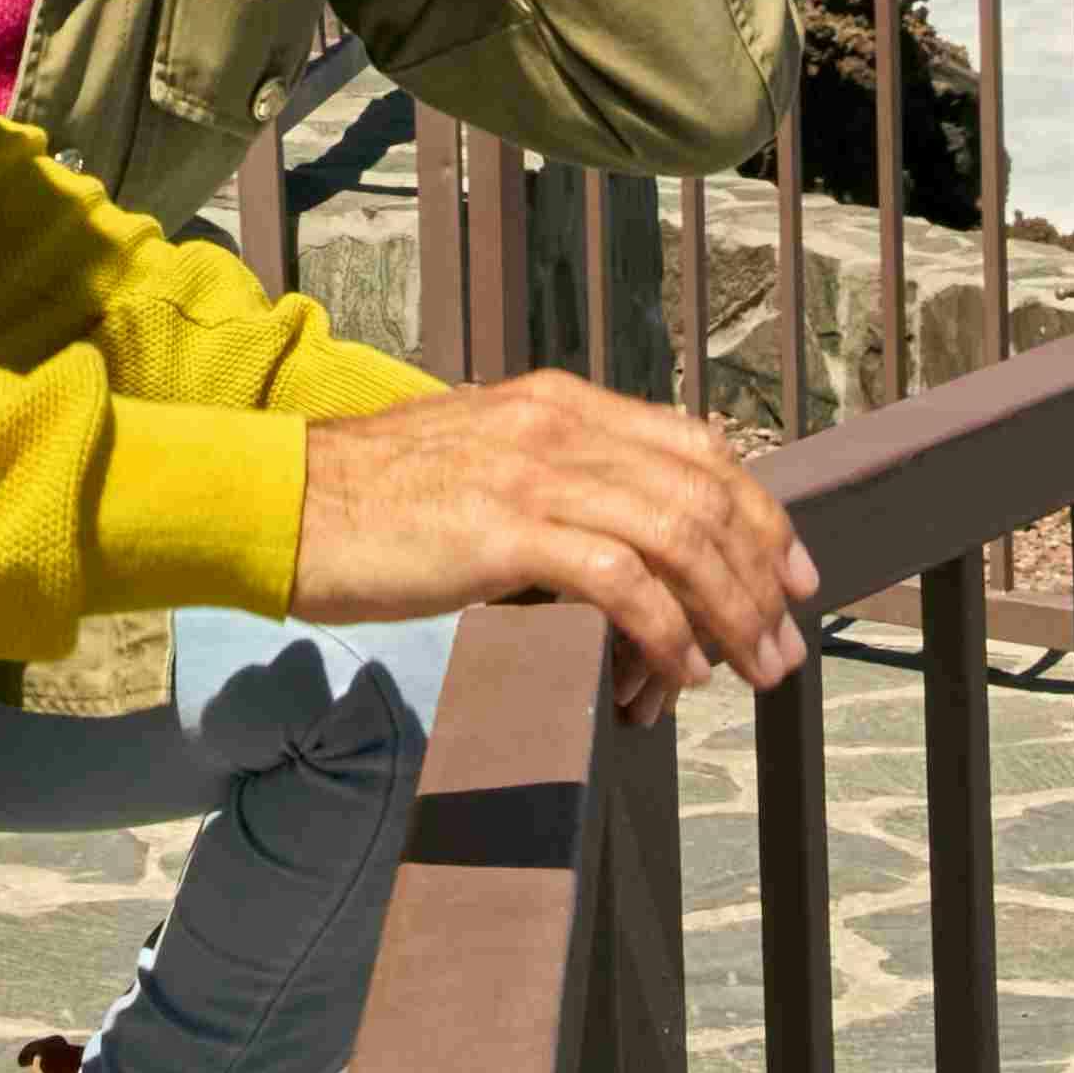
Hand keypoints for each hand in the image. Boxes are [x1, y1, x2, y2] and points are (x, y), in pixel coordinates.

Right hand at [296, 374, 821, 718]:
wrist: (281, 500)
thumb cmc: (369, 500)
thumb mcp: (478, 461)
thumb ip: (548, 480)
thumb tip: (613, 545)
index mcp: (559, 402)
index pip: (696, 447)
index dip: (760, 513)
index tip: (792, 575)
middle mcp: (558, 424)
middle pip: (703, 494)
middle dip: (761, 576)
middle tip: (785, 645)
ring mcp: (531, 472)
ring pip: (677, 537)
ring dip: (730, 611)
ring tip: (751, 670)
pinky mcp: (502, 531)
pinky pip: (618, 580)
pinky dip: (664, 629)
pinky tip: (680, 670)